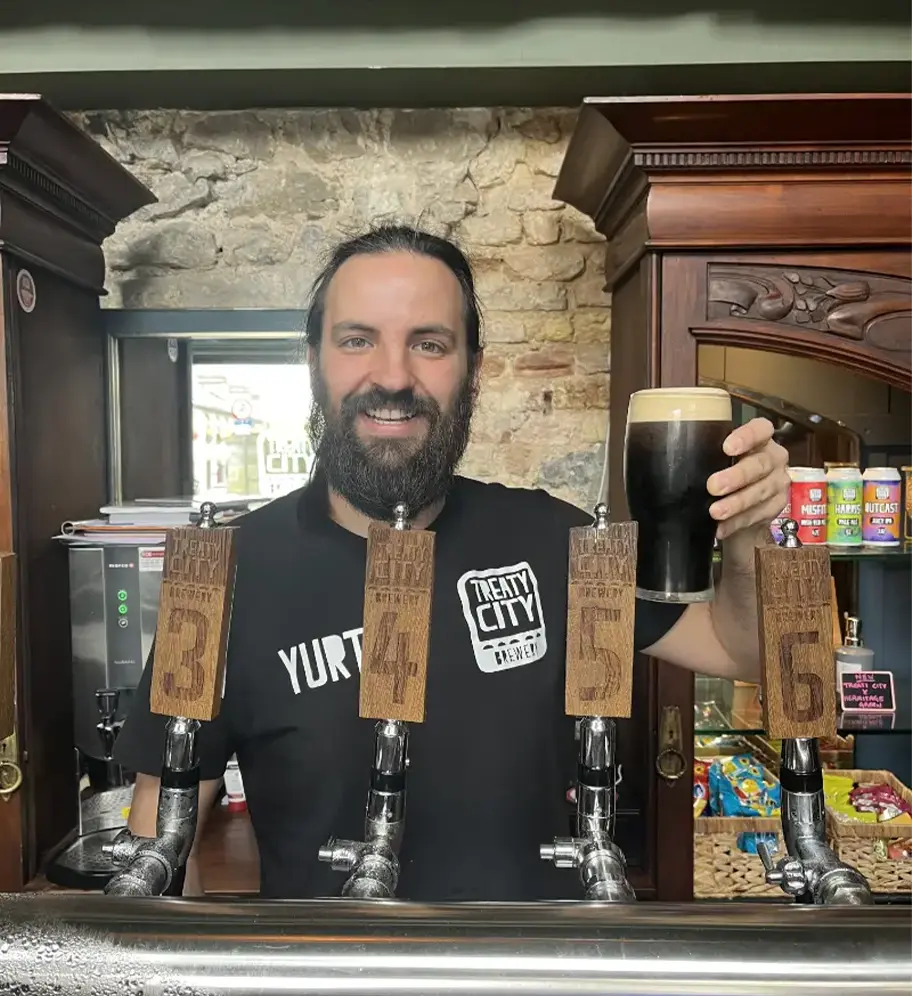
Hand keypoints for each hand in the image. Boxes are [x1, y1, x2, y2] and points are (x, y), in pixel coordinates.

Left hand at [707, 418, 788, 540]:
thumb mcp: (715, 456)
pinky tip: (721, 527)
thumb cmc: (723, 470)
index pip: (761, 429)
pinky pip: (758, 515)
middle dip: (736, 477)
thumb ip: (701, 451)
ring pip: (761, 492)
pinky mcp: (776, 506)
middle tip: (713, 486)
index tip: (727, 447)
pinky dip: (737, 523)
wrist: (740, 502)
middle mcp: (773, 458)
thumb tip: (660, 450)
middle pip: (760, 464)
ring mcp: (778, 483)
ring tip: (715, 512)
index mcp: (760, 438)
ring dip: (736, 504)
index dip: (747, 437)